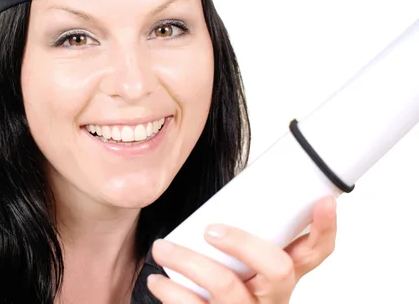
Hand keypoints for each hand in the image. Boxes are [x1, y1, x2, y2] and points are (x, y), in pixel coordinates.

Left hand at [147, 196, 336, 302]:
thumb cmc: (225, 287)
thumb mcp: (241, 266)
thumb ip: (239, 238)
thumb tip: (222, 190)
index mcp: (282, 278)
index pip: (315, 253)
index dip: (324, 229)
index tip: (323, 201)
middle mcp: (272, 299)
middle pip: (278, 270)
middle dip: (242, 243)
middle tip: (210, 230)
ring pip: (225, 286)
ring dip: (188, 261)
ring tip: (162, 247)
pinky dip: (171, 291)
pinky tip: (159, 281)